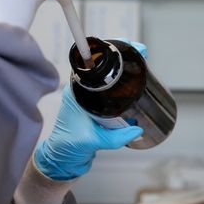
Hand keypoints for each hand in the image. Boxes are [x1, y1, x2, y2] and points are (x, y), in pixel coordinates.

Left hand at [34, 40, 147, 180]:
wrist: (62, 158)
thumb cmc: (68, 146)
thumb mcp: (93, 141)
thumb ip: (116, 138)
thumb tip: (138, 130)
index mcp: (75, 92)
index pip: (92, 63)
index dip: (109, 52)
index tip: (125, 46)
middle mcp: (80, 90)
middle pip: (101, 65)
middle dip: (121, 56)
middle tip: (140, 53)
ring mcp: (87, 96)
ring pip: (106, 75)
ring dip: (122, 68)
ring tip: (141, 63)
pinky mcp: (95, 104)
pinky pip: (109, 87)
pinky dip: (121, 82)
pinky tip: (134, 82)